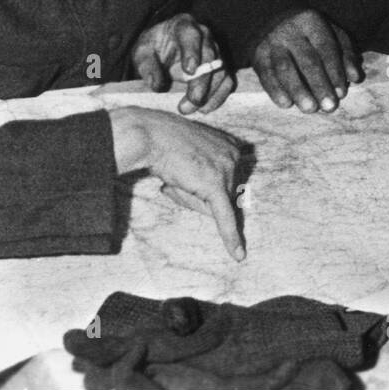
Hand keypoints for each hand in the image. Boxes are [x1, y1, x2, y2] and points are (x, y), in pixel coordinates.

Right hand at [110, 107, 246, 260]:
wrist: (150, 134)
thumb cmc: (164, 144)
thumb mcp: (192, 157)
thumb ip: (206, 176)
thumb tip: (215, 210)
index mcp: (231, 146)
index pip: (225, 182)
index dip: (200, 186)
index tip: (188, 175)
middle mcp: (234, 155)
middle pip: (222, 195)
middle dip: (195, 196)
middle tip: (176, 179)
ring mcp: (227, 169)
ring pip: (214, 206)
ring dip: (190, 201)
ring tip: (173, 181)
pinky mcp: (215, 186)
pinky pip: (225, 217)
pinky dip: (230, 237)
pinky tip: (238, 255)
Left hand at [131, 13, 234, 114]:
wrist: (164, 49)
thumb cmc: (153, 48)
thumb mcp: (142, 52)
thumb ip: (146, 66)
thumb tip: (157, 85)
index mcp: (183, 25)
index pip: (191, 35)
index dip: (192, 52)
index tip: (189, 70)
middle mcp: (204, 35)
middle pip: (210, 56)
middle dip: (202, 80)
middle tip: (193, 99)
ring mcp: (216, 51)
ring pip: (220, 70)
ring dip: (209, 92)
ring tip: (190, 108)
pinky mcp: (221, 67)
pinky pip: (227, 81)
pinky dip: (218, 96)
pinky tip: (204, 109)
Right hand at [252, 9, 363, 112]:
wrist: (274, 20)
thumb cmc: (312, 34)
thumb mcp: (332, 35)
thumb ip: (346, 56)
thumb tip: (355, 78)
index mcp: (312, 22)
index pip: (326, 47)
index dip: (334, 71)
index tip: (341, 93)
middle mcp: (290, 31)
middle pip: (306, 60)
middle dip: (319, 85)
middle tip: (329, 107)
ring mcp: (272, 43)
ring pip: (284, 68)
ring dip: (298, 90)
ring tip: (310, 109)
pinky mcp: (257, 56)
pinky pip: (265, 74)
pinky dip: (275, 90)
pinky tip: (286, 104)